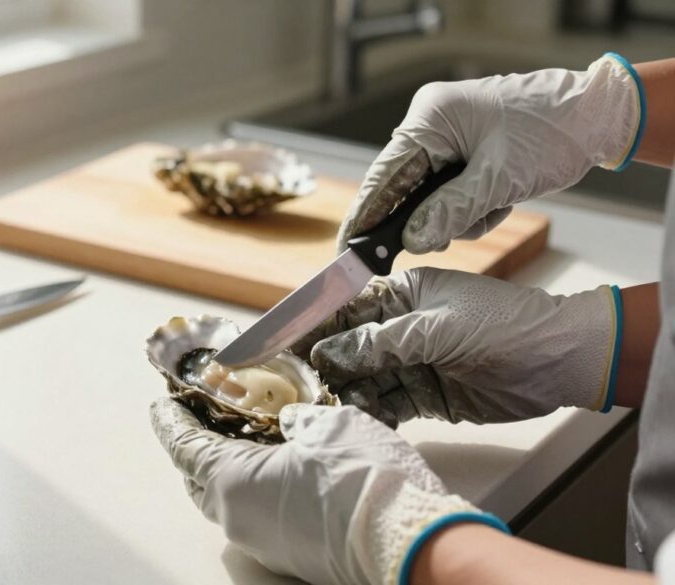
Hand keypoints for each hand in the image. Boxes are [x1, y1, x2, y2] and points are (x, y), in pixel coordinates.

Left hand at [149, 398, 506, 584]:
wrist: (407, 539)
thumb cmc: (364, 477)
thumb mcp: (327, 424)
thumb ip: (296, 418)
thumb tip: (290, 422)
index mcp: (232, 481)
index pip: (183, 446)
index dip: (171, 419)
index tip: (162, 401)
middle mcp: (237, 517)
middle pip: (197, 476)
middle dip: (193, 445)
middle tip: (199, 414)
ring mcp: (261, 541)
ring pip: (225, 499)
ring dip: (223, 467)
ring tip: (237, 435)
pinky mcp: (286, 554)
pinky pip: (253, 514)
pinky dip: (250, 486)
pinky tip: (272, 465)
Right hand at [290, 268, 620, 426]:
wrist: (560, 361)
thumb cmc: (506, 326)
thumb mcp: (437, 328)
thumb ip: (381, 342)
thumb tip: (328, 352)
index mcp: (402, 294)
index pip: (344, 307)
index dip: (311, 325)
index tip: (278, 342)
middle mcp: (401, 327)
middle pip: (347, 347)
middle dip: (324, 366)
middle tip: (302, 386)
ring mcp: (411, 362)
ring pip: (362, 379)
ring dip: (347, 394)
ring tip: (335, 408)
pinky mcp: (424, 395)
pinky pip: (385, 404)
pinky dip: (372, 413)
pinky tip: (363, 421)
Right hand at [336, 53, 642, 253]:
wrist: (595, 115)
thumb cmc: (551, 133)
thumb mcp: (499, 179)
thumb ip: (450, 211)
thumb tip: (411, 241)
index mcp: (429, 118)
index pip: (382, 176)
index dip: (363, 218)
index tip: (347, 255)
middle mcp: (430, 124)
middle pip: (403, 188)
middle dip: (424, 219)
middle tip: (434, 245)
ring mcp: (445, 136)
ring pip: (428, 195)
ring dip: (457, 214)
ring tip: (492, 210)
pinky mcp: (462, 150)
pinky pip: (449, 190)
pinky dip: (470, 206)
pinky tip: (498, 202)